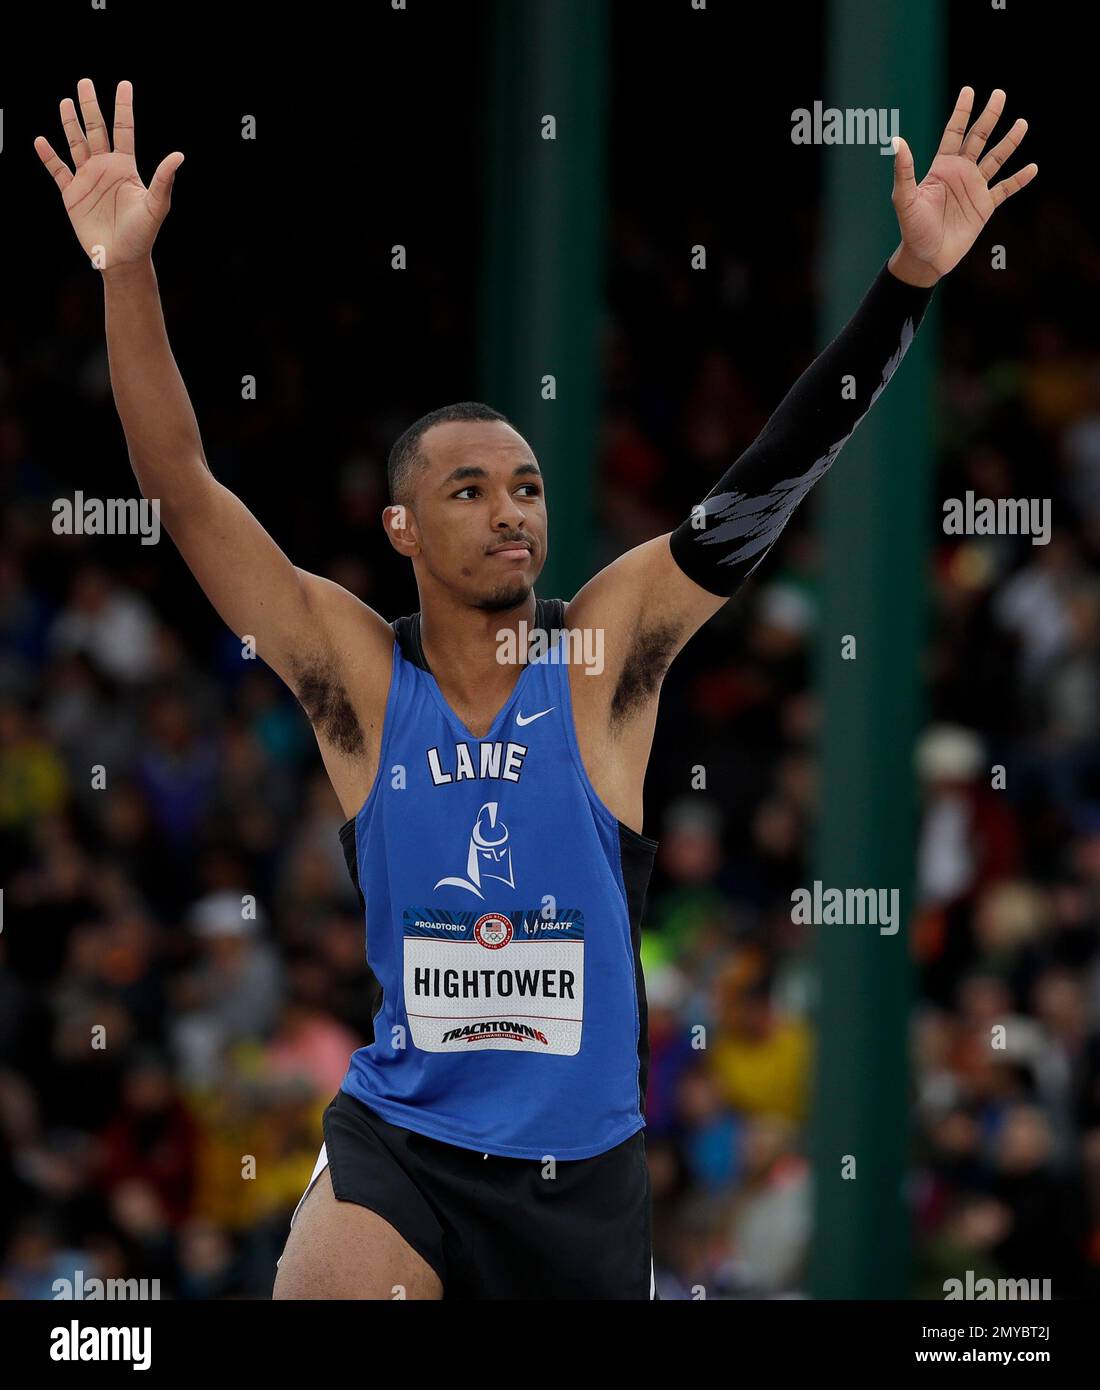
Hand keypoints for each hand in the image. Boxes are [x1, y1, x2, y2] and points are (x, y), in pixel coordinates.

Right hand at [34, 78, 183, 271]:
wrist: (122, 258)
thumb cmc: (143, 234)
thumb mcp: (156, 206)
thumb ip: (163, 180)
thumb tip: (178, 156)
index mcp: (125, 167)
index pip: (124, 130)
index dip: (123, 107)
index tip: (124, 85)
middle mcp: (105, 168)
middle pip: (96, 130)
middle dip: (90, 107)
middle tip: (84, 82)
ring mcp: (87, 178)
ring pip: (76, 144)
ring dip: (70, 124)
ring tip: (65, 102)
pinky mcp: (72, 193)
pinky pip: (58, 170)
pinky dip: (49, 156)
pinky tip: (42, 141)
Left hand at [890, 87, 1037, 283]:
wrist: (926, 258)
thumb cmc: (912, 229)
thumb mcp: (905, 200)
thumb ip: (904, 171)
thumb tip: (896, 140)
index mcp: (942, 167)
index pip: (954, 133)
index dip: (962, 112)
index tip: (969, 91)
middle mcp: (960, 173)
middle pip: (978, 138)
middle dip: (989, 116)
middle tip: (999, 94)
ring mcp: (974, 188)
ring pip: (996, 159)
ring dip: (1009, 142)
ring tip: (1022, 123)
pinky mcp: (985, 206)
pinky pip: (1005, 189)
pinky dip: (1019, 180)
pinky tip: (1032, 168)